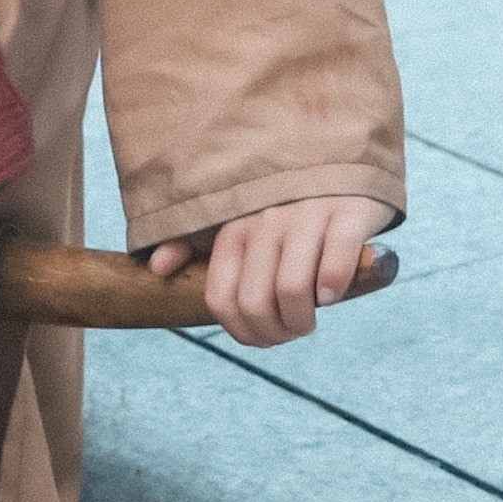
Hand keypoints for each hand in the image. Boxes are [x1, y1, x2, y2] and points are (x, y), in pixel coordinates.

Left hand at [147, 194, 391, 348]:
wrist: (339, 163)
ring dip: (303, 321)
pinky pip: (334, 263)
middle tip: (292, 333)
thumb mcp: (234, 219)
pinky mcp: (347, 213)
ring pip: (292, 289)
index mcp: (232, 229)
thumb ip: (192, 243)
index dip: (242, 332)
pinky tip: (331, 293)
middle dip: (275, 333)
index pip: (222, 299)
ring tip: (311, 319)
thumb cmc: (282, 203)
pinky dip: (332, 288)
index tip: (262, 338)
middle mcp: (264, 221)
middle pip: (256, 302)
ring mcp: (305, 216)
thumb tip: (155, 267)